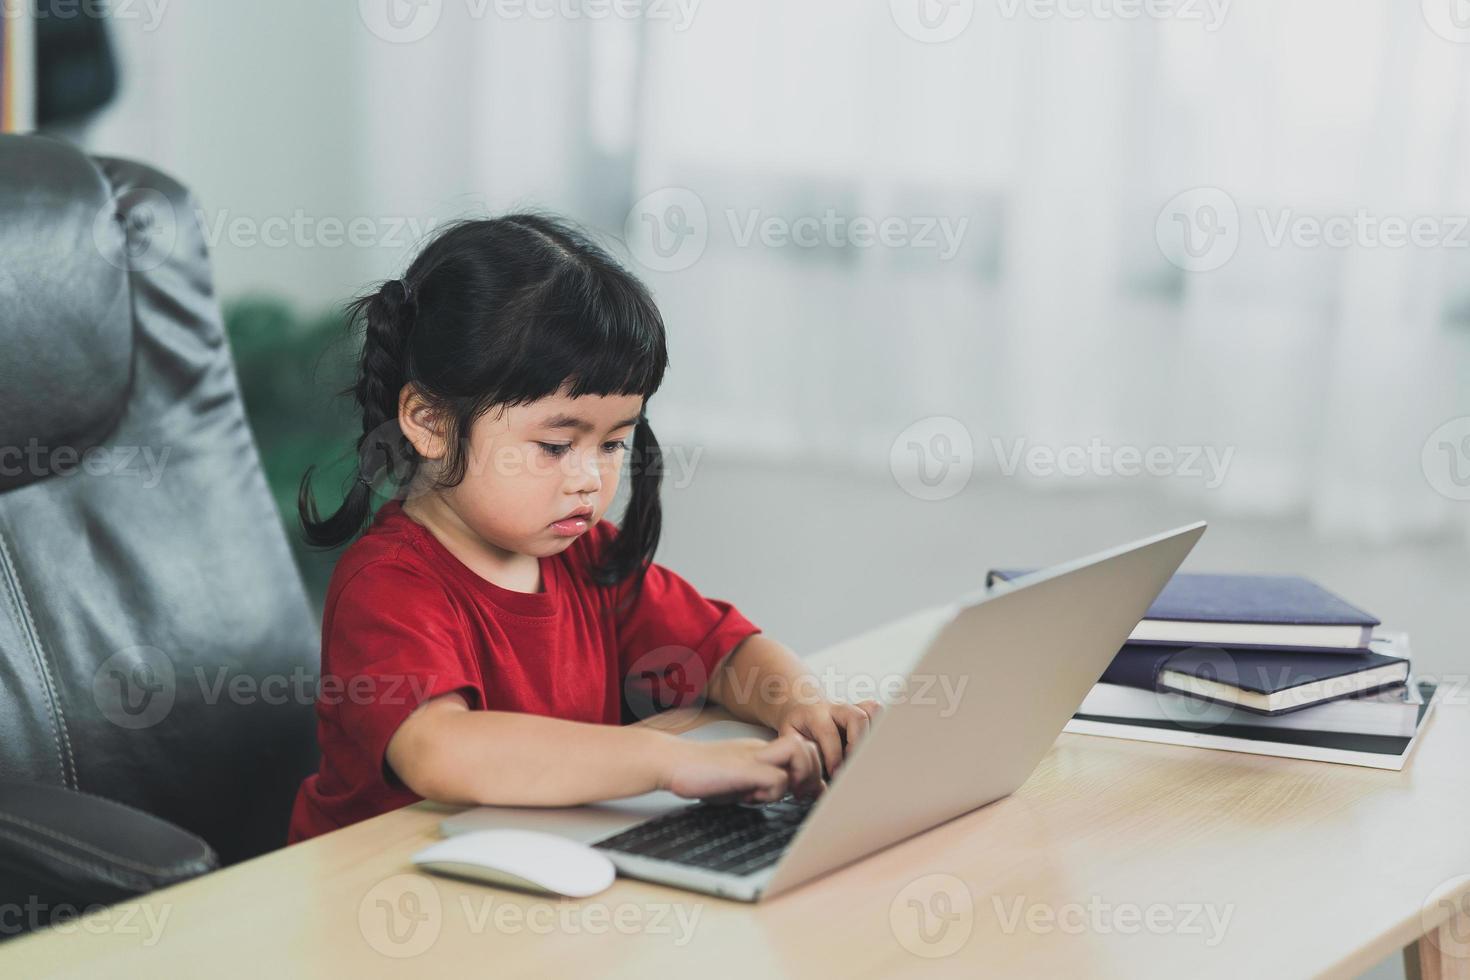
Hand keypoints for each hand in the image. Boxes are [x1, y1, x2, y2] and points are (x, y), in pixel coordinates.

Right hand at [658, 732, 825, 804]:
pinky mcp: (743, 768)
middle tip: (796, 795)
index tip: (803, 794)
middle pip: (809, 747)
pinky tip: (753, 798)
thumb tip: (791, 797)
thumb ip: (764, 787)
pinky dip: (773, 793)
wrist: (671, 762)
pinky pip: (776, 777)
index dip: (812, 771)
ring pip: (799, 752)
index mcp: (762, 751)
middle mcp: (762, 749)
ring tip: (780, 794)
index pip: (804, 750)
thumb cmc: (700, 775)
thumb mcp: (739, 783)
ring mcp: (753, 756)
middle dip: (811, 774)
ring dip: (798, 777)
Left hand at [772, 698, 881, 777]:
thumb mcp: (790, 740)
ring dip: (873, 735)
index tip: (835, 774)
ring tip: (866, 756)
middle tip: (854, 765)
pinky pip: (878, 712)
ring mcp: (851, 708)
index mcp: (814, 714)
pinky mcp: (862, 711)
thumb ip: (802, 760)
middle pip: (857, 717)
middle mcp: (836, 708)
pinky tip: (871, 747)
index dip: (833, 756)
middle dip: (858, 745)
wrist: (799, 706)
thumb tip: (818, 789)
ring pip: (872, 711)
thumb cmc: (797, 728)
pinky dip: (880, 728)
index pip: (828, 732)